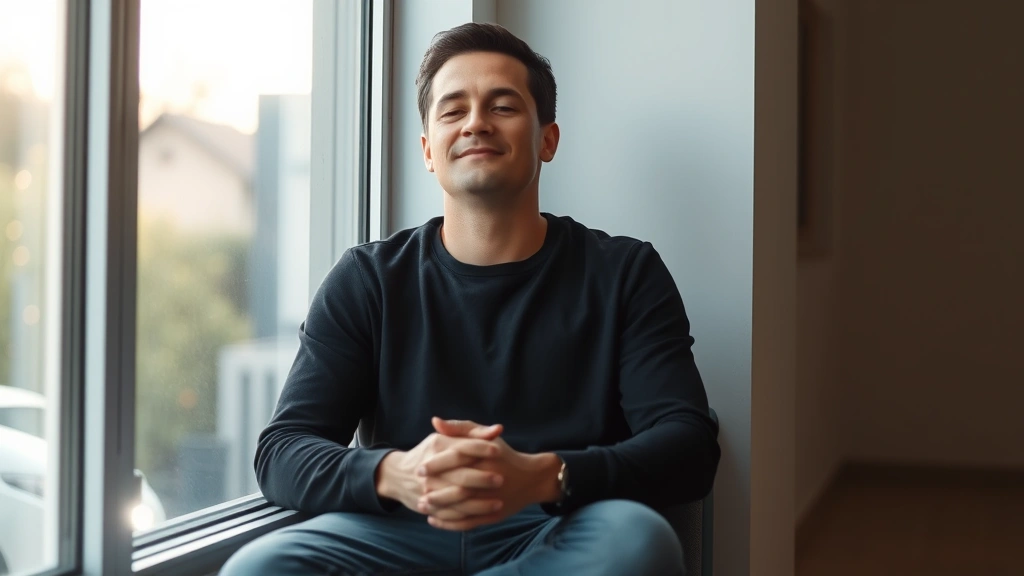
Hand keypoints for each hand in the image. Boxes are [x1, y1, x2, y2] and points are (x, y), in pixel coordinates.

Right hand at [374, 419, 503, 515]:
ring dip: (479, 504)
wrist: (398, 475)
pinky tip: (485, 516)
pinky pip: (449, 516)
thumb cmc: (432, 452)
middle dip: (481, 478)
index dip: (480, 448)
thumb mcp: (447, 437)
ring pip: (457, 500)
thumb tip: (498, 429)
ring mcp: (428, 490)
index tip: (498, 450)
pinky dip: (468, 518)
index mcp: (437, 446)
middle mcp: (430, 468)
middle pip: (459, 476)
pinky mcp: (428, 507)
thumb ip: (473, 432)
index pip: (461, 448)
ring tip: (499, 503)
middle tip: (500, 480)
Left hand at [420, 420, 561, 530]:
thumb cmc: (503, 454)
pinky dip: (447, 524)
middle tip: (418, 491)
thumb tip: (435, 421)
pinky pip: (465, 523)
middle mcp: (488, 479)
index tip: (420, 468)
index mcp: (485, 458)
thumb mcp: (484, 437)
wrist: (529, 479)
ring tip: (422, 506)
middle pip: (455, 487)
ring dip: (437, 509)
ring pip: (458, 508)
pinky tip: (434, 520)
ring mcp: (489, 500)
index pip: (455, 459)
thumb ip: (460, 428)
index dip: (435, 465)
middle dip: (434, 491)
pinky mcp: (490, 516)